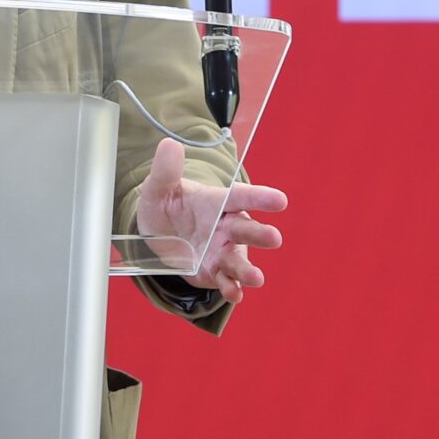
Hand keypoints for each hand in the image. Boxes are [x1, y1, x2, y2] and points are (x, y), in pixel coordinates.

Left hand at [134, 137, 286, 304]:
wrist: (158, 234)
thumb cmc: (166, 205)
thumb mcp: (159, 188)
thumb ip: (165, 170)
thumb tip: (169, 144)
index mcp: (218, 201)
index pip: (241, 197)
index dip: (260, 198)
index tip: (280, 200)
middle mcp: (226, 227)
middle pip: (246, 230)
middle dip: (261, 235)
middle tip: (274, 238)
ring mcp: (223, 251)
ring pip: (239, 260)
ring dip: (248, 270)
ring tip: (256, 278)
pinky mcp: (215, 272)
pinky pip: (226, 281)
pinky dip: (231, 288)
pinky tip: (235, 294)